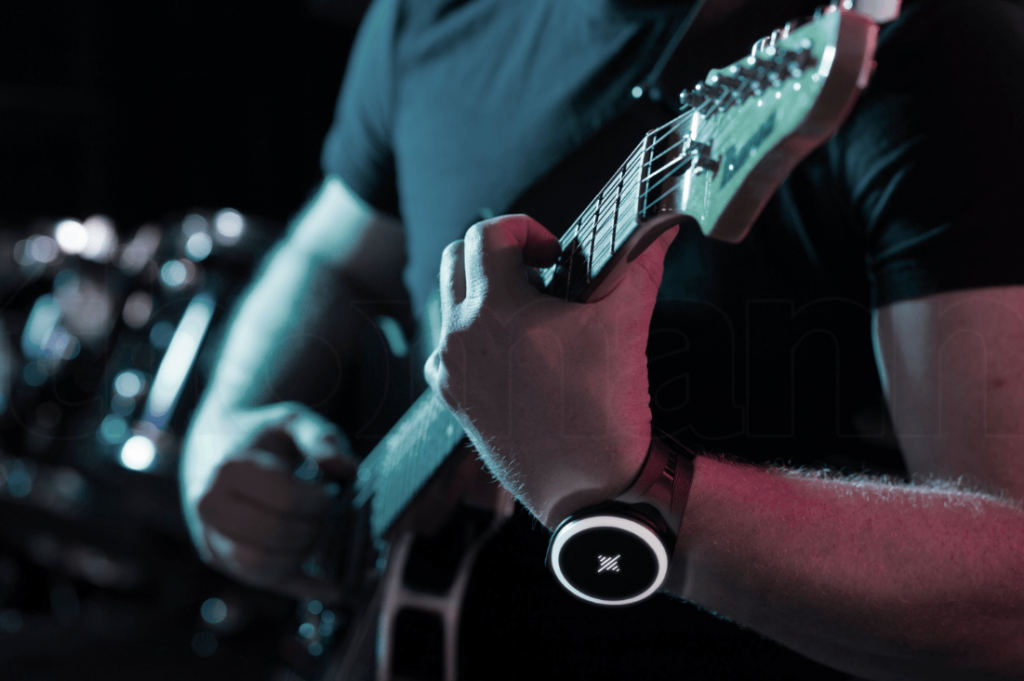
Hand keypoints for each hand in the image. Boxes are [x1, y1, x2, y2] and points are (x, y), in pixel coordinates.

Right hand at [181, 401, 356, 600]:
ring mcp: (209, 537)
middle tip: (327, 515)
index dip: (318, 500)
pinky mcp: (221, 559)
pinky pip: (263, 582)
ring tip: (318, 532)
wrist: (216, 444)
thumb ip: (321, 438)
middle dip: (312, 529)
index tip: (329, 491)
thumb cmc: (262, 433)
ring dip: (303, 556)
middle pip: (273, 535)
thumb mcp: (291, 420)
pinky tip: (339, 587)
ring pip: (261, 567)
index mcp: (228, 469)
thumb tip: (347, 468)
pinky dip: (302, 587)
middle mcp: (209, 507)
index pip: (284, 499)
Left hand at [424, 215, 677, 527]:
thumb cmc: (603, 411)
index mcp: (493, 310)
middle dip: (496, 253)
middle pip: (455, 260)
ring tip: (528, 313)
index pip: (486, 234)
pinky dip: (473, 336)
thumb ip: (639, 264)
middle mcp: (458, 338)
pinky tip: (513, 354)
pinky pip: (448, 349)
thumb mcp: (624, 326)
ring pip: (448, 305)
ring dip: (482, 293)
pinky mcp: (453, 402)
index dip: (525, 229)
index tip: (555, 253)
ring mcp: (450, 373)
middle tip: (538, 273)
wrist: (588, 490)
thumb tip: (661, 227)